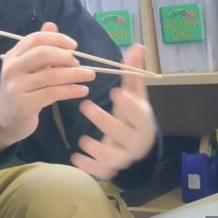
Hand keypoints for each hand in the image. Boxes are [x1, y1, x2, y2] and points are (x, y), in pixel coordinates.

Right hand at [0, 23, 95, 152]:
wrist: (7, 121)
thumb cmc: (22, 91)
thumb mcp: (28, 68)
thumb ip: (40, 47)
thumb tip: (51, 25)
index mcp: (12, 56)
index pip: (35, 39)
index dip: (57, 39)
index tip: (74, 46)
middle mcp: (11, 69)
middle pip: (42, 54)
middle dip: (65, 56)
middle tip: (80, 63)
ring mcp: (16, 87)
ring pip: (51, 75)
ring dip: (75, 74)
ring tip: (89, 76)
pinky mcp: (24, 104)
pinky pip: (53, 93)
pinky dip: (71, 90)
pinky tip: (82, 90)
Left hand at [71, 44, 156, 179]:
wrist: (139, 144)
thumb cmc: (133, 113)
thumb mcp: (135, 93)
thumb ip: (132, 72)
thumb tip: (138, 46)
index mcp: (143, 120)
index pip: (138, 113)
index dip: (129, 104)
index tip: (115, 92)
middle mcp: (135, 140)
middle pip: (123, 134)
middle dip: (105, 122)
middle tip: (84, 105)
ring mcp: (124, 156)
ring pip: (113, 157)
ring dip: (97, 149)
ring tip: (82, 140)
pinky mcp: (111, 168)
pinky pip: (101, 171)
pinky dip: (89, 167)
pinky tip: (75, 158)